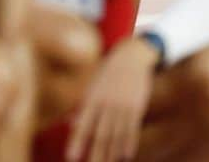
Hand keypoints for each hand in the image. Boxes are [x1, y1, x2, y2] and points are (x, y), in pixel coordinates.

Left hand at [66, 37, 158, 161]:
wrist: (131, 57)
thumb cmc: (107, 74)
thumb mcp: (92, 86)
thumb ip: (82, 106)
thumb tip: (71, 124)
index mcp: (93, 99)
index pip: (83, 125)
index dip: (77, 141)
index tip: (72, 157)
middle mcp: (108, 104)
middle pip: (101, 135)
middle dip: (96, 155)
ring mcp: (123, 105)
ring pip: (117, 135)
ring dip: (112, 153)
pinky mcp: (137, 106)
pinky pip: (132, 128)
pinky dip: (129, 143)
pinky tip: (126, 155)